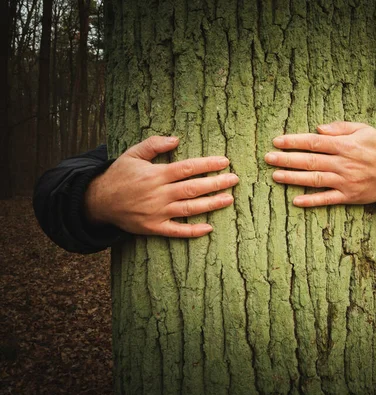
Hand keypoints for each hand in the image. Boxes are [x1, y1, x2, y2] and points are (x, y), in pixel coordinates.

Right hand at [84, 136, 238, 236]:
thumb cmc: (119, 175)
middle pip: (193, 188)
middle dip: (216, 183)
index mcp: (156, 174)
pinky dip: (193, 231)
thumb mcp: (132, 154)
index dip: (208, 165)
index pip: (188, 168)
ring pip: (190, 208)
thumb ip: (154, 145)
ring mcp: (157, 212)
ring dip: (211, 204)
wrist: (99, 201)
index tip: (225, 161)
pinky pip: (176, 231)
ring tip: (229, 199)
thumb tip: (176, 139)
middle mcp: (159, 194)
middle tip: (234, 179)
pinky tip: (209, 228)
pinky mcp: (154, 228)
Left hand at [264, 121, 375, 206]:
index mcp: (345, 145)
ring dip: (293, 178)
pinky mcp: (349, 197)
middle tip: (268, 158)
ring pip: (315, 179)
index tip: (277, 141)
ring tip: (275, 176)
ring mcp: (345, 182)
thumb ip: (340, 128)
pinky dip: (312, 201)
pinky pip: (327, 199)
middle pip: (310, 161)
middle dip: (287, 159)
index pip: (314, 142)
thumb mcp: (363, 129)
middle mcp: (343, 163)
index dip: (294, 142)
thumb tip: (318, 129)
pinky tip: (296, 200)